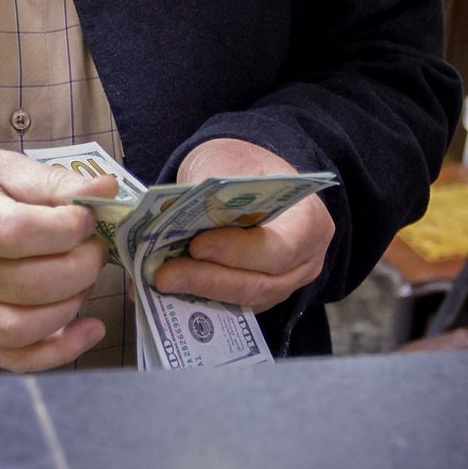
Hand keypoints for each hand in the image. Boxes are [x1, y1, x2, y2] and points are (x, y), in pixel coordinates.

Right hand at [0, 148, 118, 371]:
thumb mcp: (3, 167)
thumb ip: (55, 182)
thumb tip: (106, 192)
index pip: (15, 234)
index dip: (65, 230)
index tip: (88, 218)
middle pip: (26, 285)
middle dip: (80, 268)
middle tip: (95, 248)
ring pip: (22, 328)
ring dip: (72, 305)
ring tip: (85, 277)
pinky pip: (14, 358)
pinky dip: (61, 351)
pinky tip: (89, 328)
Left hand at [154, 138, 334, 312]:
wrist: (248, 175)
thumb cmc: (242, 166)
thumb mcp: (227, 163)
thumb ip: (209, 192)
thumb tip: (173, 220)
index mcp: (308, 221)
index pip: (278, 250)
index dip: (236, 253)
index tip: (196, 246)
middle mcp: (304, 262)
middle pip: (259, 284)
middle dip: (207, 280)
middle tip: (164, 275)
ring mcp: (285, 284)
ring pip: (243, 301)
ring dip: (199, 292)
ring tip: (160, 280)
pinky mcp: (259, 296)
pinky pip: (232, 306)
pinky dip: (199, 297)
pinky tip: (167, 289)